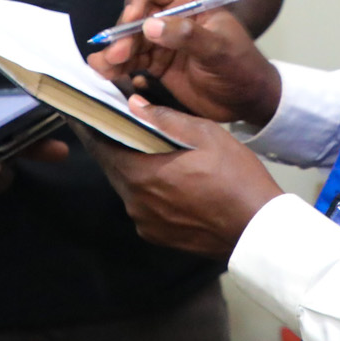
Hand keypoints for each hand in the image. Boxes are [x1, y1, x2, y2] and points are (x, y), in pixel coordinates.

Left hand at [81, 97, 282, 258]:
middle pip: (112, 166)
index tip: (82, 112)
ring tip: (143, 146)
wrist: (257, 230)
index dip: (91, 127)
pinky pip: (142, 205)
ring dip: (130, 166)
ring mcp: (145, 222)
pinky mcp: (157, 236)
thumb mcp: (207, 136)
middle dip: (111, 144)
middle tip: (113, 122)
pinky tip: (165, 178)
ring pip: (127, 186)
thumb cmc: (236, 178)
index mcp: (142, 174)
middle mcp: (135, 202)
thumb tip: (134, 104)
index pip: (101, 146)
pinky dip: (146, 188)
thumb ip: (166, 119)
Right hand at [87, 0, 281, 125]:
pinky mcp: (156, 64)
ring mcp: (161, 41)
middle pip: (132, 15)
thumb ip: (187, 36)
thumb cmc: (242, 67)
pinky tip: (107, 75)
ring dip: (113, 52)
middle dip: (121, 33)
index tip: (132, 20)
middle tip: (117, 55)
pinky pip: (129, 61)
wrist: (249, 100)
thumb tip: (149, 26)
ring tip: (103, 69)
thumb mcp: (220, 50)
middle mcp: (169, 17)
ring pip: (126, 40)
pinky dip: (116, 68)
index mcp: (187, 1)